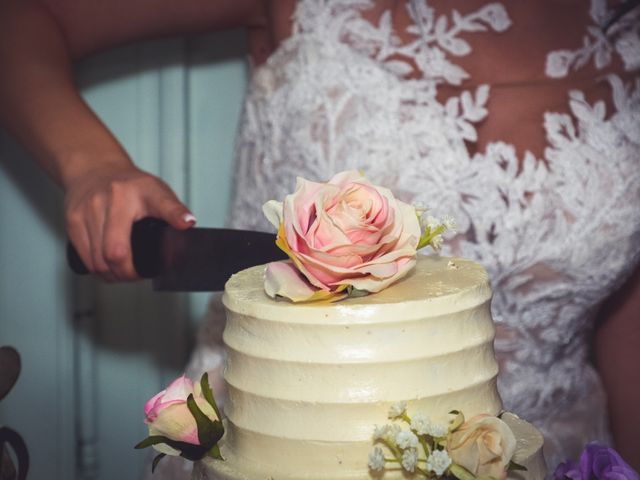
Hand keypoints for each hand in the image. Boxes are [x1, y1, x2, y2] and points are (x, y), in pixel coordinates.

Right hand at [64, 163, 194, 281]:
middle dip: (128, 273)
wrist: (94, 169)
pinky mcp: (72, 220)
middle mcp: (112, 198)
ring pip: (98, 261)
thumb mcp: (157, 191)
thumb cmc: (129, 186)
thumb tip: (189, 224)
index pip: (162, 204)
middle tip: (137, 275)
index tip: (186, 224)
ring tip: (123, 273)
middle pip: (116, 252)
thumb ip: (173, 209)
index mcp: (140, 190)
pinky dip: (97, 270)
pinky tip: (107, 269)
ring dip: (112, 275)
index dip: (174, 216)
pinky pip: (84, 257)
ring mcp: (88, 209)